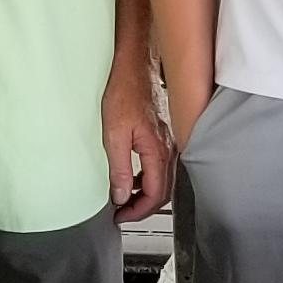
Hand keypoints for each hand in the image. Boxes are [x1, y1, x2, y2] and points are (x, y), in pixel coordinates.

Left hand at [104, 54, 173, 223]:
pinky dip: (146, 179)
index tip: (120, 216)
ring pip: (162, 181)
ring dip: (144, 194)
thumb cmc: (126, 92)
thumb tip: (120, 195)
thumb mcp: (114, 135)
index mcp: (158, 152)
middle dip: (142, 208)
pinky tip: (131, 177)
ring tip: (124, 199)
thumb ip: (119, 169)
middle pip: (162, 192)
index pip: (154, 195)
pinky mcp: (164, 137)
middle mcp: (169, 150)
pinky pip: (159, 167)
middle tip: (122, 213)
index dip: (137, 211)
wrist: (136, 67)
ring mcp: (169, 143)